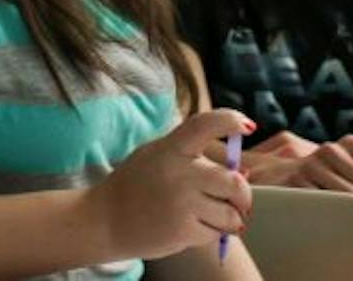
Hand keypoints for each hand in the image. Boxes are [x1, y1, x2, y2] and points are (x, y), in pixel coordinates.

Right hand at [88, 108, 254, 258]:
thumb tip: (242, 170)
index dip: (230, 121)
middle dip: (243, 193)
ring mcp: (181, 203)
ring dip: (230, 217)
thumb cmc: (137, 184)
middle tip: (239, 198)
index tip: (248, 126)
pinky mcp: (182, 231)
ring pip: (230, 212)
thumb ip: (194, 156)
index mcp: (171, 148)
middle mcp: (179, 173)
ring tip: (216, 215)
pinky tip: (198, 226)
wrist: (105, 220)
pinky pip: (217, 232)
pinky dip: (214, 232)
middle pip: (234, 180)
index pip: (205, 125)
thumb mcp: (159, 155)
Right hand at [241, 130, 352, 214]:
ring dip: (348, 213)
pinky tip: (320, 213)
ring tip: (337, 214)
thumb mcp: (349, 179)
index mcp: (349, 145)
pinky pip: (325, 204)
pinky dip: (328, 214)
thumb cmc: (316, 182)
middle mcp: (332, 149)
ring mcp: (312, 162)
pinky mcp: (294, 179)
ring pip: (349, 198)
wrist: (269, 179)